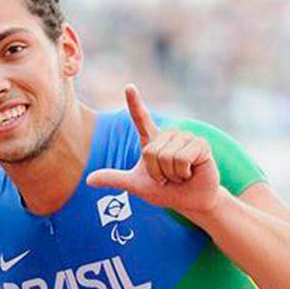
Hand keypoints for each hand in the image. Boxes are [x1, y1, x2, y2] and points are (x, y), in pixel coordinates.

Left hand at [85, 85, 221, 216]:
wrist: (190, 201)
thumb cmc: (166, 191)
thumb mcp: (136, 186)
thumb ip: (114, 179)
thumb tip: (88, 180)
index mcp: (152, 140)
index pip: (141, 118)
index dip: (135, 103)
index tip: (129, 87)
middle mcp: (169, 134)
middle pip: (151, 152)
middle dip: (157, 172)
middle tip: (168, 177)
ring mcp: (186, 137)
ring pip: (167, 156)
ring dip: (171, 174)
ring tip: (180, 175)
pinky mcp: (201, 144)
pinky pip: (182, 159)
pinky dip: (183, 173)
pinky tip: (191, 173)